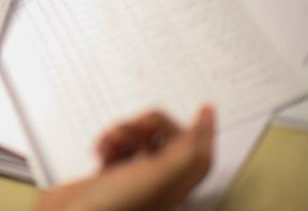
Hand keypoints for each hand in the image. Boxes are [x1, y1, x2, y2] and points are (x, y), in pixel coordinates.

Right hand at [37, 106, 214, 210]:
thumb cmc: (112, 207)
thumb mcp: (156, 177)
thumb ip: (185, 153)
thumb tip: (204, 125)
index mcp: (173, 187)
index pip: (199, 157)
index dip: (205, 131)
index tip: (206, 108)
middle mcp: (155, 184)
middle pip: (168, 142)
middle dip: (152, 125)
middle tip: (141, 125)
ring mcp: (130, 180)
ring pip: (138, 141)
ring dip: (124, 132)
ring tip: (112, 140)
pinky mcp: (107, 177)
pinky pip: (115, 149)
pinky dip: (108, 142)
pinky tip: (102, 149)